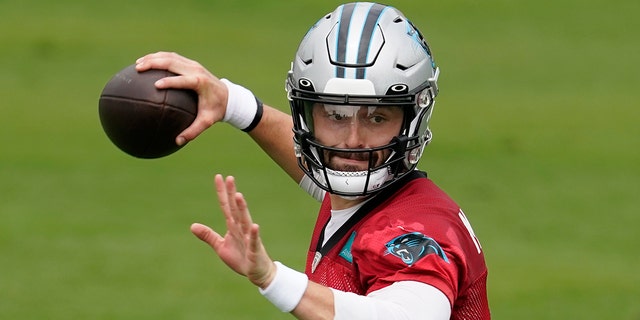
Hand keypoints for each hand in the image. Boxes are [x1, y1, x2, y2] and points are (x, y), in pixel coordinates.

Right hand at [135, 52, 227, 145]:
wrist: (228, 96)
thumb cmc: (216, 110)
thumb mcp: (207, 122)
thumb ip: (193, 131)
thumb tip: (177, 142)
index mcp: (200, 82)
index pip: (183, 80)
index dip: (170, 81)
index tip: (155, 85)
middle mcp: (196, 70)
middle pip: (172, 62)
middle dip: (154, 63)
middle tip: (138, 68)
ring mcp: (193, 64)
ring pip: (170, 57)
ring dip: (153, 58)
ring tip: (137, 64)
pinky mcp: (190, 63)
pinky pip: (172, 57)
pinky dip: (158, 58)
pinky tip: (145, 62)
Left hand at [190, 174, 276, 288]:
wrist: (256, 272)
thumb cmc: (241, 257)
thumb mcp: (221, 246)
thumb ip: (208, 235)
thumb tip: (192, 226)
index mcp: (233, 226)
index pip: (226, 206)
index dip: (222, 192)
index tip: (219, 177)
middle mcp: (241, 228)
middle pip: (235, 209)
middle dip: (232, 194)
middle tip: (229, 178)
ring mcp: (249, 238)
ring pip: (244, 221)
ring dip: (242, 209)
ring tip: (239, 196)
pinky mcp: (254, 250)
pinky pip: (254, 241)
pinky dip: (254, 234)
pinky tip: (255, 226)